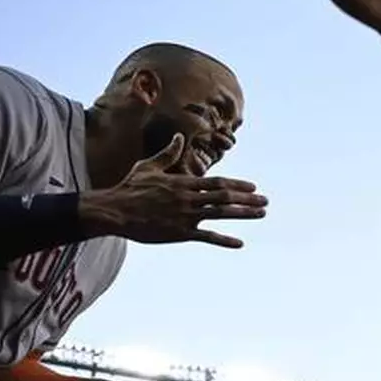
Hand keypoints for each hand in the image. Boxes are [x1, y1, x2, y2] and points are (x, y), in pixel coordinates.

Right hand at [81, 134, 268, 248]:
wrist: (114, 211)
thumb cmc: (130, 188)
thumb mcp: (149, 167)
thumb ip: (168, 154)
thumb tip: (179, 137)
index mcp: (183, 183)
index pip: (217, 183)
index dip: (237, 185)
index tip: (254, 187)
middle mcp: (188, 199)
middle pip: (225, 198)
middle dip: (248, 199)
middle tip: (266, 201)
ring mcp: (185, 217)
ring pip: (221, 214)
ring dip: (244, 214)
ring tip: (261, 214)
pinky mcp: (179, 233)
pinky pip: (206, 237)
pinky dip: (224, 240)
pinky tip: (240, 243)